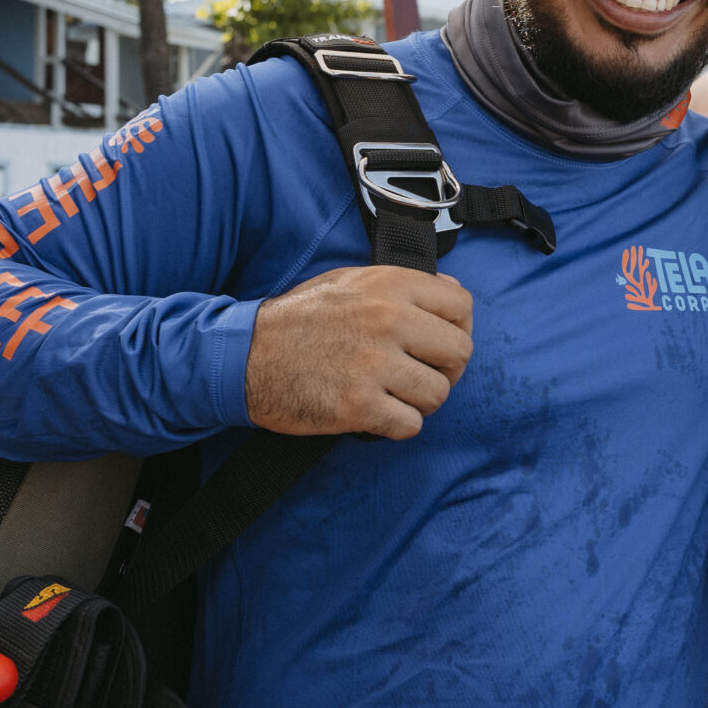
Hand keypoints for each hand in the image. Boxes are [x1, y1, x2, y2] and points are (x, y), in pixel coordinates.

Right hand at [246, 266, 473, 439]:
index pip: (462, 307)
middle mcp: (388, 320)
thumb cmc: (300, 320)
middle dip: (446, 370)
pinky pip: (411, 425)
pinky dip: (397, 425)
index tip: (440, 345)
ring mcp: (374, 364)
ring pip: (438, 394)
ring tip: (394, 395)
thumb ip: (403, 286)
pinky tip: (377, 414)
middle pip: (459, 354)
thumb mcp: (350, 282)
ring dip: (420, 401)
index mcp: (390, 285)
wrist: (245, 356)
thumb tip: (452, 294)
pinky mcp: (359, 405)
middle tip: (421, 376)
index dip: (458, 330)